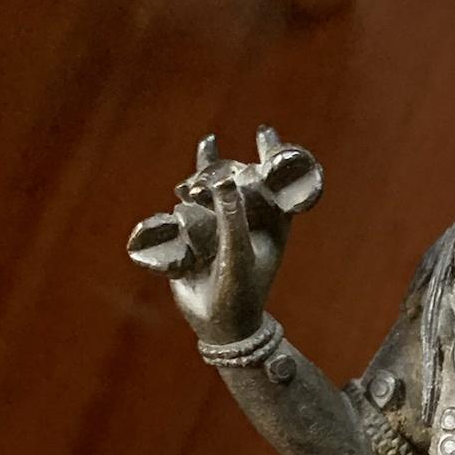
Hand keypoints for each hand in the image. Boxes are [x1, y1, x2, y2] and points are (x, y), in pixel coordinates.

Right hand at [128, 128, 322, 345]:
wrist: (218, 324)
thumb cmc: (238, 293)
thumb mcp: (238, 255)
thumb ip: (232, 217)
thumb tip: (222, 179)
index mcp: (270, 224)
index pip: (275, 182)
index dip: (272, 155)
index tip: (263, 130)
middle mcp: (247, 222)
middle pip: (238, 181)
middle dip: (225, 168)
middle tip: (211, 154)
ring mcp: (221, 228)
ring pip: (210, 192)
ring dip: (200, 182)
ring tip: (189, 185)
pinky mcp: (197, 237)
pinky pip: (188, 210)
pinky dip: (184, 200)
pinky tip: (179, 193)